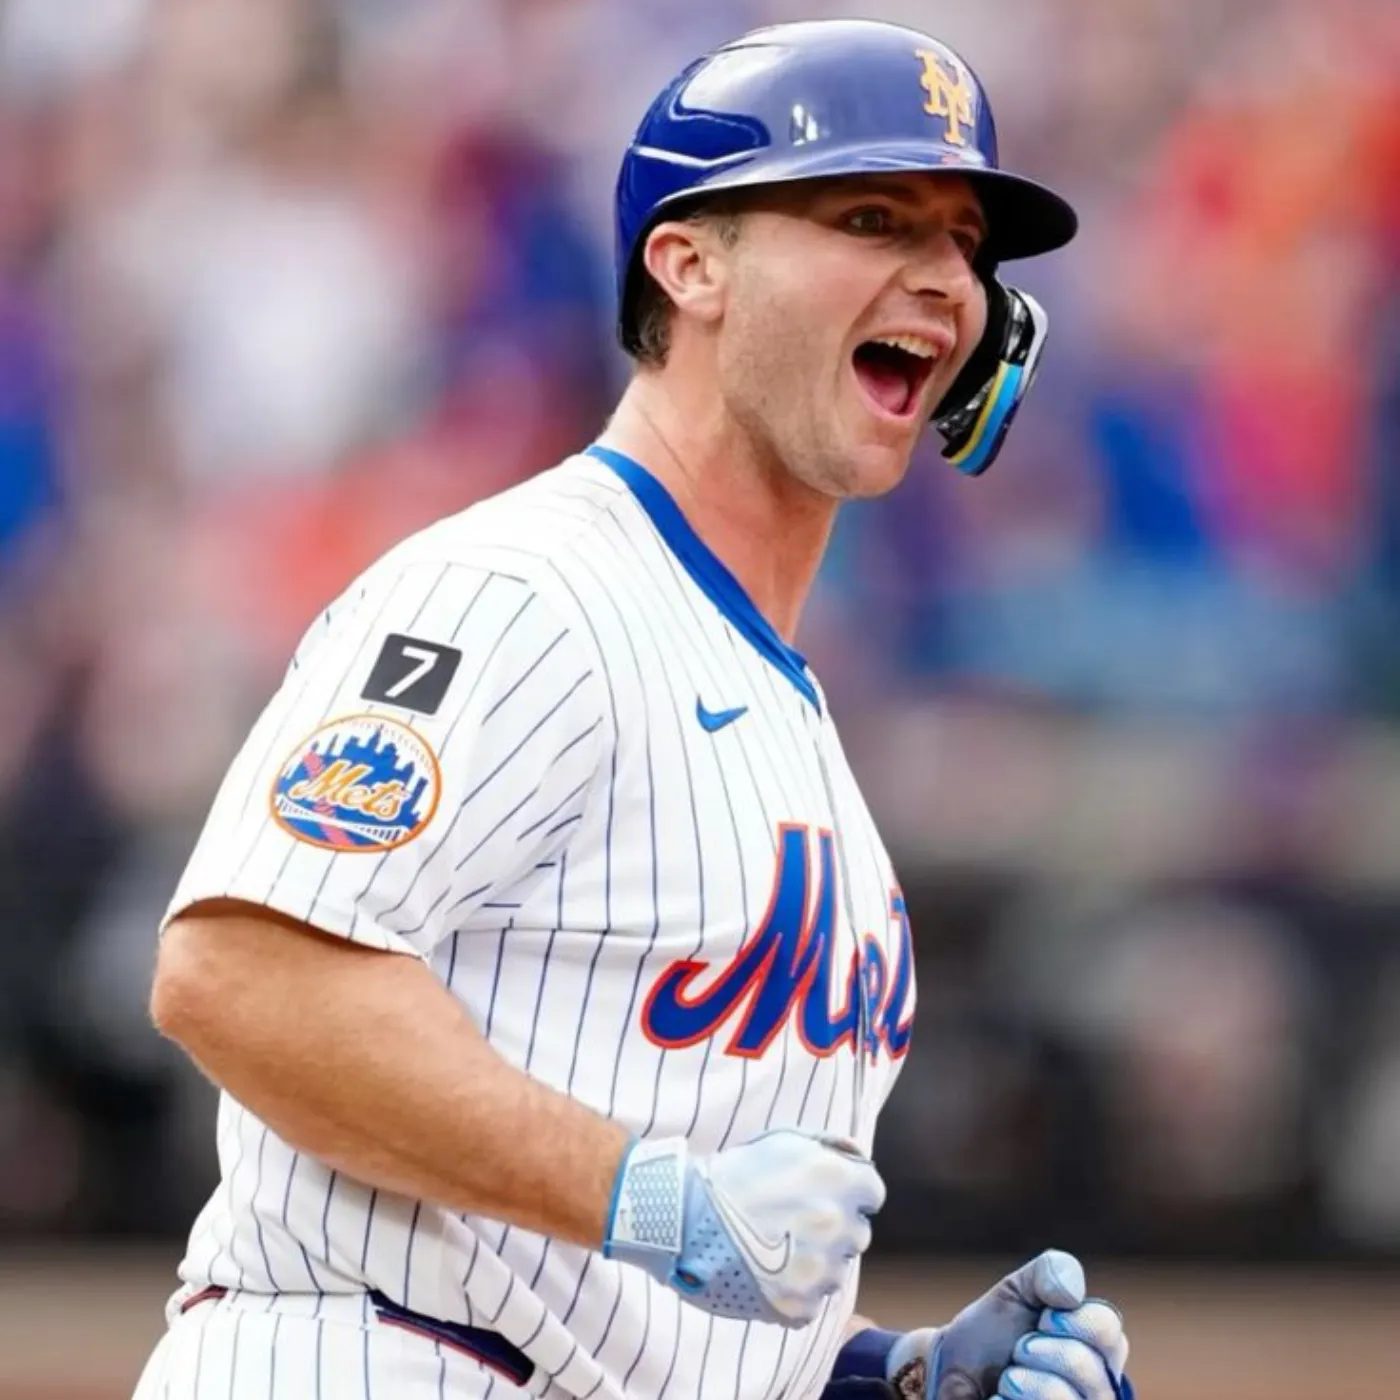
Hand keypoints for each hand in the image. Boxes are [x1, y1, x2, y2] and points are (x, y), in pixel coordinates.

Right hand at [603, 1129, 884, 1324]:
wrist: (686, 1216)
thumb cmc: (735, 1174)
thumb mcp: (785, 1141)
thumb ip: (830, 1149)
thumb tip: (857, 1160)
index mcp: (837, 1180)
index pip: (873, 1192)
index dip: (850, 1192)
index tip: (825, 1195)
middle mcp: (837, 1224)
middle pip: (857, 1233)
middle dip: (834, 1227)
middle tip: (794, 1222)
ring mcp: (820, 1270)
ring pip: (836, 1271)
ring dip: (816, 1261)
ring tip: (777, 1248)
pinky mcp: (799, 1306)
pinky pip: (812, 1302)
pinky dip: (795, 1291)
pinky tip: (768, 1272)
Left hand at [884, 1252, 1131, 1399]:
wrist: (951, 1370)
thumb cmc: (994, 1332)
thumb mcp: (1020, 1289)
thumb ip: (1052, 1271)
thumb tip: (1072, 1292)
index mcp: (1100, 1350)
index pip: (1107, 1328)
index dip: (1070, 1318)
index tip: (1043, 1318)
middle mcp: (1099, 1392)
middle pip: (1087, 1366)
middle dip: (1037, 1350)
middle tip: (1019, 1350)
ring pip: (1063, 1399)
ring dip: (1020, 1381)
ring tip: (1008, 1380)